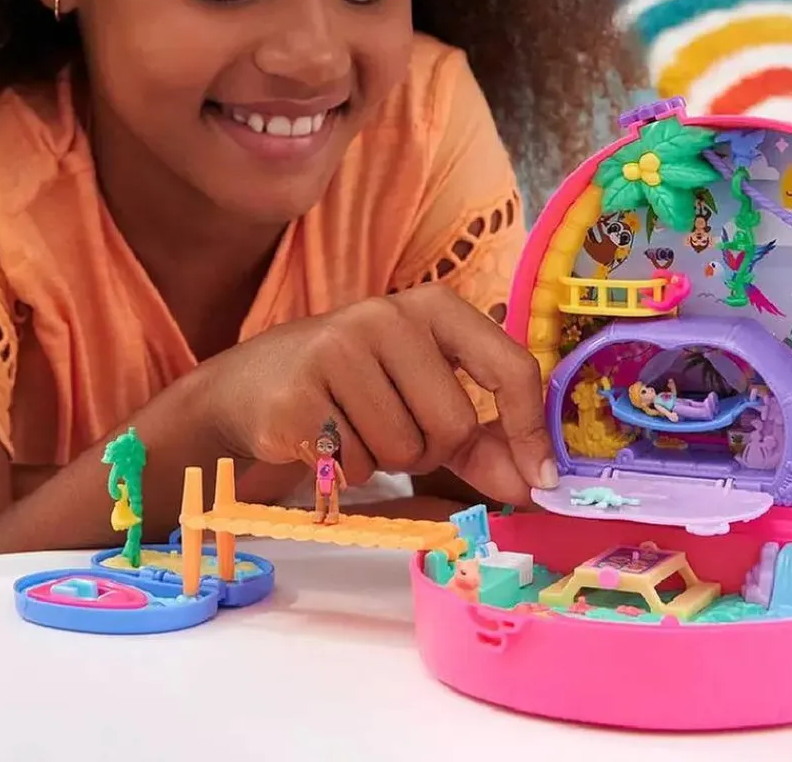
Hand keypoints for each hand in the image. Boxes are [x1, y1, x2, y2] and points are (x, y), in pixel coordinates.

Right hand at [203, 286, 555, 505]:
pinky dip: (345, 471)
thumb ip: (483, 440)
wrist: (250, 387)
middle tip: (392, 429)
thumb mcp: (423, 398)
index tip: (540, 479)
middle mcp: (388, 315)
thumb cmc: (355, 390)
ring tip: (353, 428)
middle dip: (431, 451)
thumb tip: (533, 484)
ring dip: (385, 462)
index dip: (529, 430)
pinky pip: (356, 466)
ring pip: (404, 451)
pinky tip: (322, 439)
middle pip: (455, 425)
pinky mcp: (298, 395)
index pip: (511, 366)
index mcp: (434, 307)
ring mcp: (338, 349)